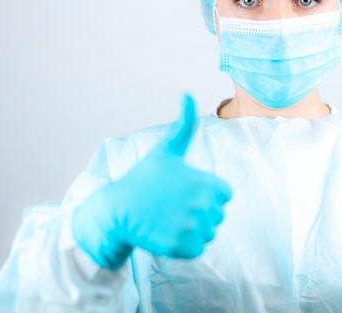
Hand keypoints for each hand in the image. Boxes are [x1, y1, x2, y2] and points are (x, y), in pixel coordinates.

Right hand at [72, 94, 232, 268]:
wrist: (118, 209)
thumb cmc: (144, 178)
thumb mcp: (167, 150)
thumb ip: (184, 124)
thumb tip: (188, 93)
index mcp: (208, 183)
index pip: (224, 195)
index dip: (205, 193)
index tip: (183, 190)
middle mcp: (204, 206)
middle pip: (217, 215)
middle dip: (199, 212)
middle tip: (171, 205)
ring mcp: (193, 228)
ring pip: (208, 233)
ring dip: (192, 229)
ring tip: (168, 217)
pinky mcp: (182, 247)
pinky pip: (197, 249)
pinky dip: (184, 245)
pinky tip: (166, 232)